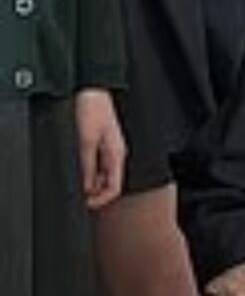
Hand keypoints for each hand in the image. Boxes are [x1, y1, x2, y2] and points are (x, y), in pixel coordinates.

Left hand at [73, 88, 125, 207]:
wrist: (92, 91)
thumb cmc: (92, 110)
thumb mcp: (85, 141)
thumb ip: (87, 166)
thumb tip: (85, 187)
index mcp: (116, 154)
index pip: (114, 187)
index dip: (100, 200)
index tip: (86, 204)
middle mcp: (116, 153)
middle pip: (110, 183)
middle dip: (95, 192)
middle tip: (78, 196)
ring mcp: (110, 148)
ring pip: (104, 175)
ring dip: (92, 183)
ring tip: (77, 184)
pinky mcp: (103, 142)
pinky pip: (99, 164)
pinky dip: (90, 172)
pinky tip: (80, 171)